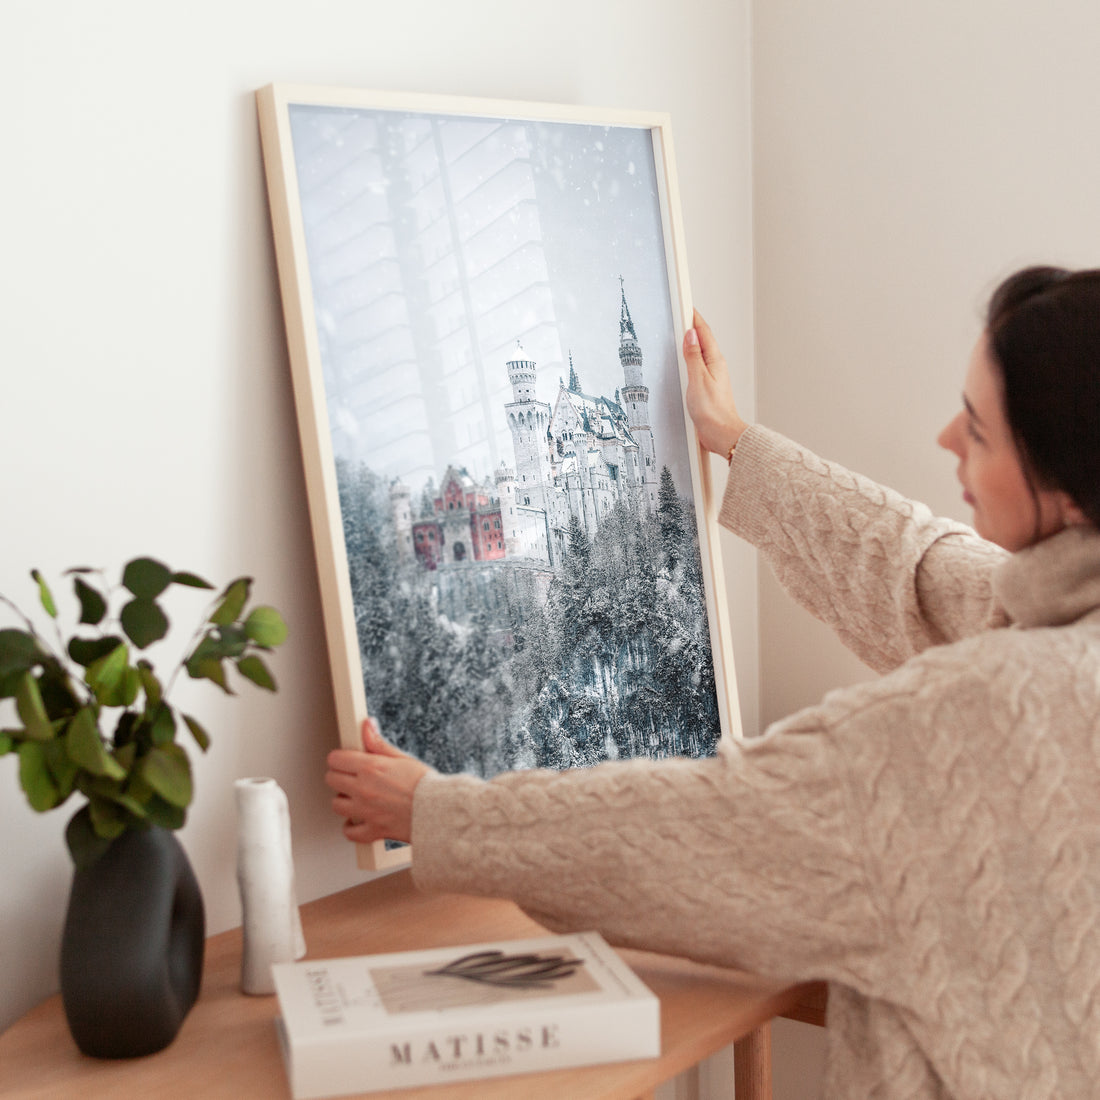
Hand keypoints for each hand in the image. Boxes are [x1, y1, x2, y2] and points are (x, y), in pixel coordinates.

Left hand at [325, 718, 429, 844]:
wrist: (440, 811)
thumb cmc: (425, 785)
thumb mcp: (402, 758)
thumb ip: (378, 743)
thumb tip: (367, 726)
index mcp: (370, 768)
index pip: (336, 759)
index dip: (340, 758)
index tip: (346, 760)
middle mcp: (363, 789)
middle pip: (331, 780)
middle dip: (340, 776)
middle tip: (352, 776)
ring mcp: (366, 811)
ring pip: (336, 805)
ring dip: (344, 800)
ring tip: (357, 797)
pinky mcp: (372, 829)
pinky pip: (349, 832)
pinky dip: (351, 827)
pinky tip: (358, 820)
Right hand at [683, 309, 748, 456]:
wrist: (721, 434)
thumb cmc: (713, 411)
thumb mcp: (698, 379)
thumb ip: (693, 356)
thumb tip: (690, 335)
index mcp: (715, 361)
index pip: (703, 332)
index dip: (694, 317)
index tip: (686, 305)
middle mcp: (715, 366)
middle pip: (703, 340)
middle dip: (692, 326)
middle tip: (682, 313)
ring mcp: (711, 377)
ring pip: (700, 353)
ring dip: (691, 342)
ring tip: (681, 332)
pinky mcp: (707, 388)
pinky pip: (697, 366)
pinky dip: (690, 358)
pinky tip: (684, 361)